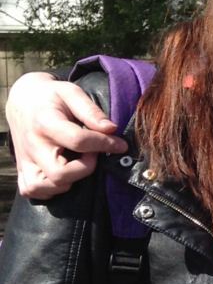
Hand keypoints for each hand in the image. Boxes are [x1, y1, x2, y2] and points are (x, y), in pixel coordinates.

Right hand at [7, 73, 126, 198]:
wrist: (22, 102)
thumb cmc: (51, 97)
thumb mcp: (71, 92)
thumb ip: (91, 111)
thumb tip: (112, 129)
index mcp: (45, 122)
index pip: (78, 141)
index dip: (105, 144)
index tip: (119, 144)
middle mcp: (32, 145)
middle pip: (60, 174)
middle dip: (85, 168)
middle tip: (91, 154)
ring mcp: (24, 161)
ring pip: (48, 187)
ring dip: (70, 180)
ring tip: (77, 162)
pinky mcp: (22, 171)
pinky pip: (34, 191)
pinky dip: (51, 188)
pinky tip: (63, 173)